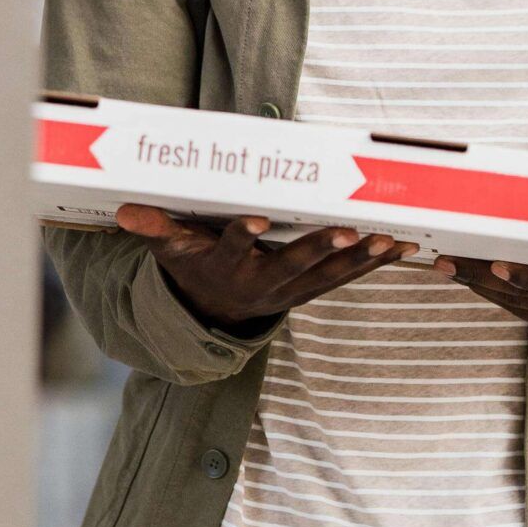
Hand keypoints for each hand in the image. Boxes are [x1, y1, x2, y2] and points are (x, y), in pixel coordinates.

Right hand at [114, 204, 441, 328]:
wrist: (214, 315)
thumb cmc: (194, 268)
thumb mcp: (171, 250)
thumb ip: (154, 228)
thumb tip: (124, 212)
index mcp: (226, 267)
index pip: (232, 248)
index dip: (240, 235)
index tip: (251, 220)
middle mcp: (261, 283)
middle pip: (292, 266)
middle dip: (319, 250)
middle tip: (346, 231)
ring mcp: (291, 290)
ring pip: (329, 276)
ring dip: (360, 259)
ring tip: (389, 240)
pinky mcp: (312, 290)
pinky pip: (348, 277)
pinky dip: (375, 263)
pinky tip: (403, 246)